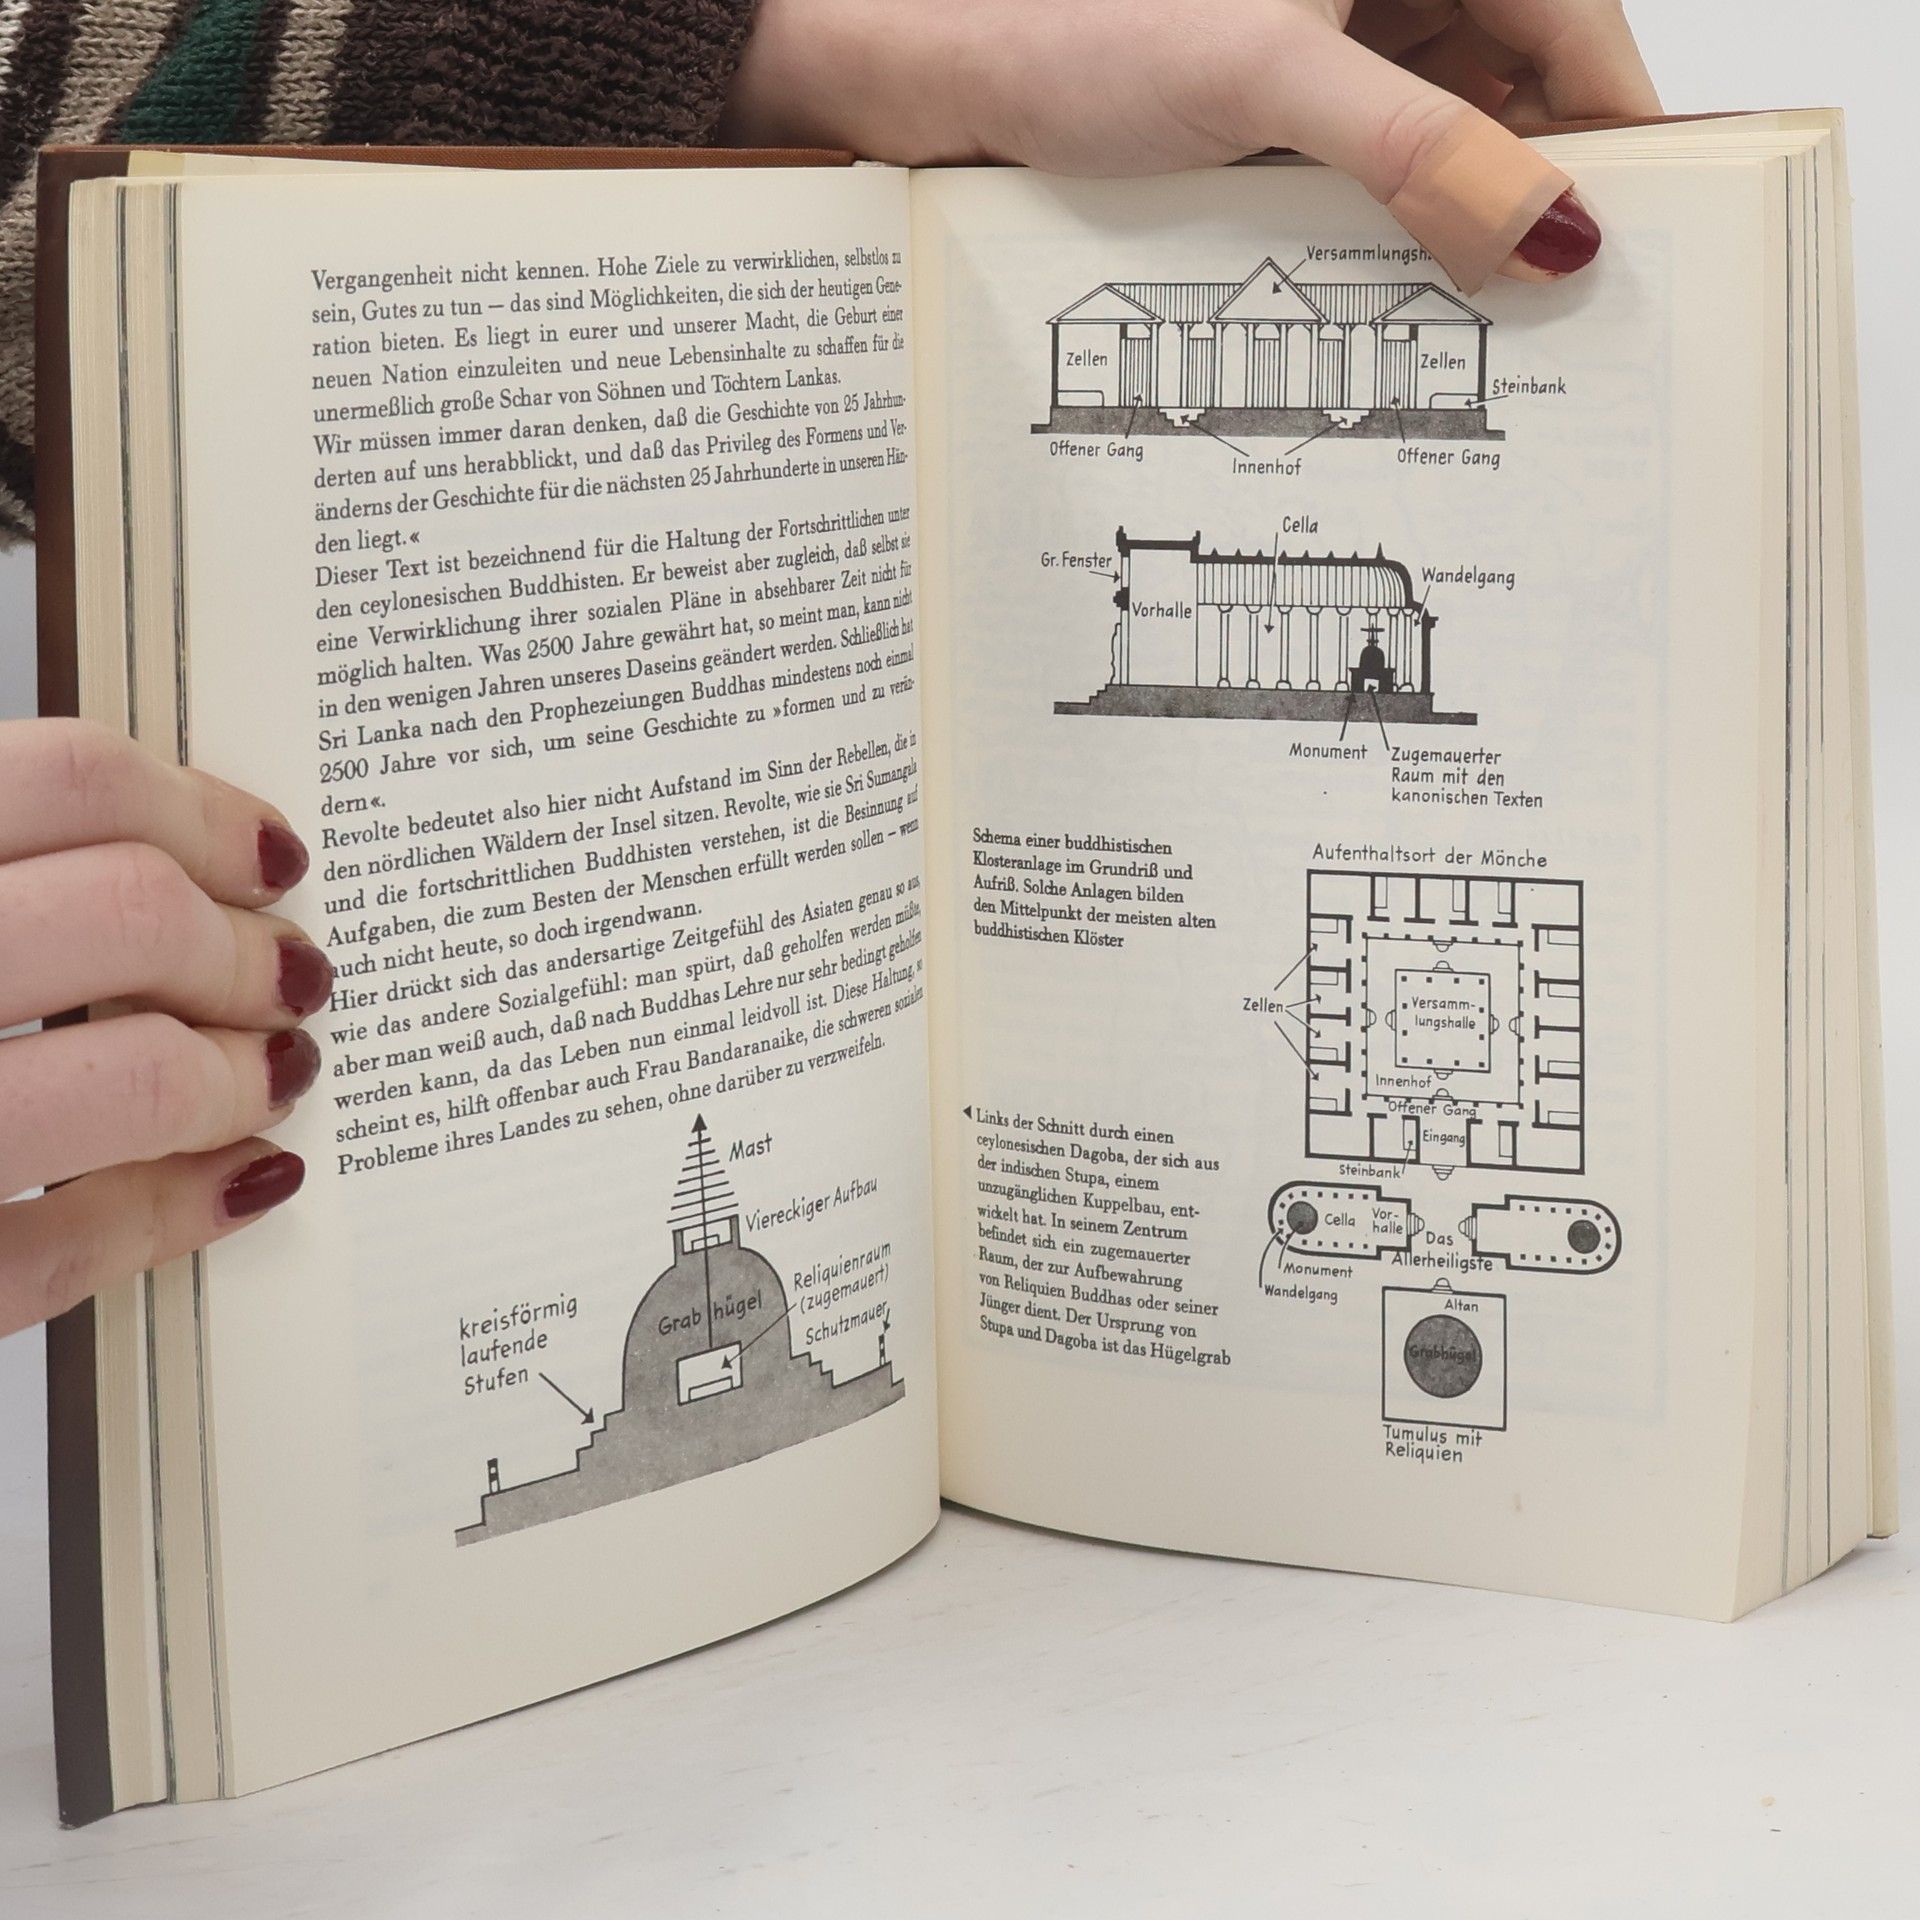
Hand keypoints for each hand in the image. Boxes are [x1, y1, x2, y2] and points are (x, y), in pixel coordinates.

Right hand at [0, 720, 330, 1338]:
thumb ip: (2, 868)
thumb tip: (160, 849)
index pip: (62, 777)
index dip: (200, 813)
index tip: (270, 855)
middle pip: (127, 915)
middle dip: (244, 950)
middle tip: (292, 975)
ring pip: (131, 1078)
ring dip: (235, 1076)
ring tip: (274, 1074)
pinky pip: (71, 1245)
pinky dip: (178, 1210)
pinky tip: (245, 1182)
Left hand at [724, 0, 1659, 281]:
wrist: (943, 68)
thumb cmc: (1080, 24)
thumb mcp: (1272, 82)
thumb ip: (1423, 154)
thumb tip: (1552, 229)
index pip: (1570, 17)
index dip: (1613, 128)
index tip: (1649, 233)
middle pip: (1511, 80)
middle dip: (1526, 188)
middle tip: (1555, 306)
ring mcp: (1327, 39)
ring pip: (1438, 132)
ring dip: (1449, 220)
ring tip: (1473, 314)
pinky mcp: (1275, 101)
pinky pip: (1364, 165)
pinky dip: (1380, 226)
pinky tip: (1386, 289)